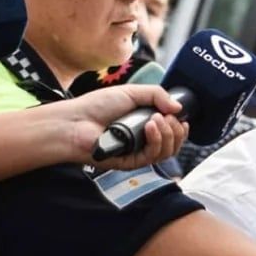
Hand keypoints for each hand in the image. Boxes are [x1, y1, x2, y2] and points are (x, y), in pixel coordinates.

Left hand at [54, 84, 187, 168]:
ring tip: (155, 119)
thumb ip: (157, 95)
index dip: (180, 126)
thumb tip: (179, 108)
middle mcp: (143, 141)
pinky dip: (156, 141)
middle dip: (176, 130)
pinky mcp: (130, 163)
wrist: (75, 121)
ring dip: (167, 134)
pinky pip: (152, 157)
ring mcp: (138, 153)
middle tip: (166, 117)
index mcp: (145, 124)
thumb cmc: (97, 106)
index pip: (172, 132)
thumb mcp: (131, 92)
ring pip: (166, 152)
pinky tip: (150, 127)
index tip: (180, 116)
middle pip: (174, 144)